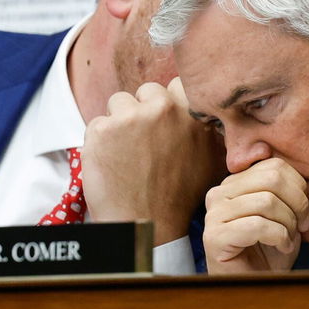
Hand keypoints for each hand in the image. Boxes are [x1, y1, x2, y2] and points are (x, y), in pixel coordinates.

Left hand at [82, 78, 224, 243]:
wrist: (145, 224)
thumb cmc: (177, 198)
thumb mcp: (211, 162)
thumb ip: (208, 131)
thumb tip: (210, 112)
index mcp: (190, 114)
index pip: (178, 84)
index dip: (169, 100)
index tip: (164, 119)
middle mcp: (162, 110)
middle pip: (147, 90)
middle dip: (142, 110)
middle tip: (143, 142)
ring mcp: (130, 117)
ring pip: (118, 102)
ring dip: (119, 122)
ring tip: (127, 154)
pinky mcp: (101, 130)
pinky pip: (97, 123)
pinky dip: (100, 141)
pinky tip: (112, 162)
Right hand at [203, 157, 308, 273]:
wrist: (255, 287)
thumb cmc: (269, 252)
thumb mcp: (283, 214)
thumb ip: (286, 190)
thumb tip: (300, 175)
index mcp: (235, 183)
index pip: (274, 165)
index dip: (298, 188)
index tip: (303, 213)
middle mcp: (219, 194)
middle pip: (272, 179)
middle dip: (296, 204)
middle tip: (301, 226)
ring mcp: (213, 215)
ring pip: (267, 201)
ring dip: (288, 224)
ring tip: (288, 239)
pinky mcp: (214, 237)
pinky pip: (258, 225)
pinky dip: (279, 237)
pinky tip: (282, 248)